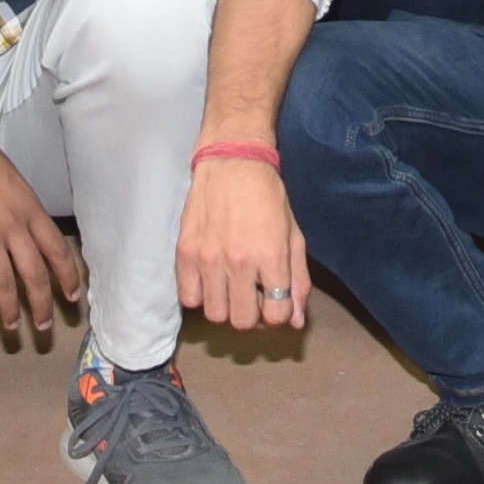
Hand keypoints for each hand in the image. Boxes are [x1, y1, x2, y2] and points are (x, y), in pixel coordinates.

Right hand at [0, 88, 78, 344]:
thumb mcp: (11, 177)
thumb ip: (21, 207)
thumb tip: (28, 231)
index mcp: (30, 207)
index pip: (57, 250)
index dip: (68, 278)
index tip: (74, 299)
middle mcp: (12, 223)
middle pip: (34, 274)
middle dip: (42, 306)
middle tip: (45, 329)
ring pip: (4, 282)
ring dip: (11, 311)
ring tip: (14, 330)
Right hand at [178, 148, 310, 333]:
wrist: (232, 161)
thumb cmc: (267, 197)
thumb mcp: (293, 235)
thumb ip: (298, 281)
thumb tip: (296, 322)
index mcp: (272, 255)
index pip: (276, 315)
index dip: (277, 313)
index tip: (273, 300)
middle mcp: (239, 260)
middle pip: (243, 321)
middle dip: (250, 312)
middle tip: (250, 292)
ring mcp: (209, 257)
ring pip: (215, 314)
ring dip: (224, 305)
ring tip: (228, 284)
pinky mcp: (185, 252)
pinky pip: (188, 298)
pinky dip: (200, 294)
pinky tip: (209, 278)